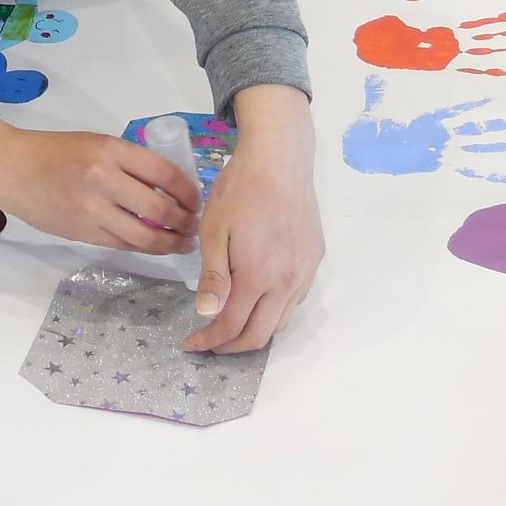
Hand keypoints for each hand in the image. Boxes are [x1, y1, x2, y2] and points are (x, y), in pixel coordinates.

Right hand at [0, 123, 200, 256]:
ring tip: (182, 244)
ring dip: (170, 243)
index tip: (197, 200)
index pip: (165, 174)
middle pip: (160, 210)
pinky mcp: (82, 232)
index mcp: (111, 150)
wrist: (11, 168)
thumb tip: (165, 188)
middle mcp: (104, 180)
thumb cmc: (55, 151)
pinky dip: (143, 247)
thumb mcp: (96, 144)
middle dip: (185, 223)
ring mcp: (92, 210)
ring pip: (144, 236)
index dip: (189, 192)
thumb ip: (128, 164)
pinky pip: (122, 245)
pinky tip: (153, 246)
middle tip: (194, 227)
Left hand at [184, 84, 321, 353]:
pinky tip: (257, 299)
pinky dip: (274, 311)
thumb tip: (208, 316)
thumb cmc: (240, 190)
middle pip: (261, 335)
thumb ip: (213, 277)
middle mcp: (287, 283)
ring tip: (231, 325)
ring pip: (281, 321)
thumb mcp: (215, 232)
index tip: (191, 345)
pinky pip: (295, 300)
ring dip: (255, 331)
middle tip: (209, 343)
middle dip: (232, 346)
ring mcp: (305, 272)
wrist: (280, 159)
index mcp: (259, 278)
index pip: (233, 327)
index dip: (210, 342)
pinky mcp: (314, 259)